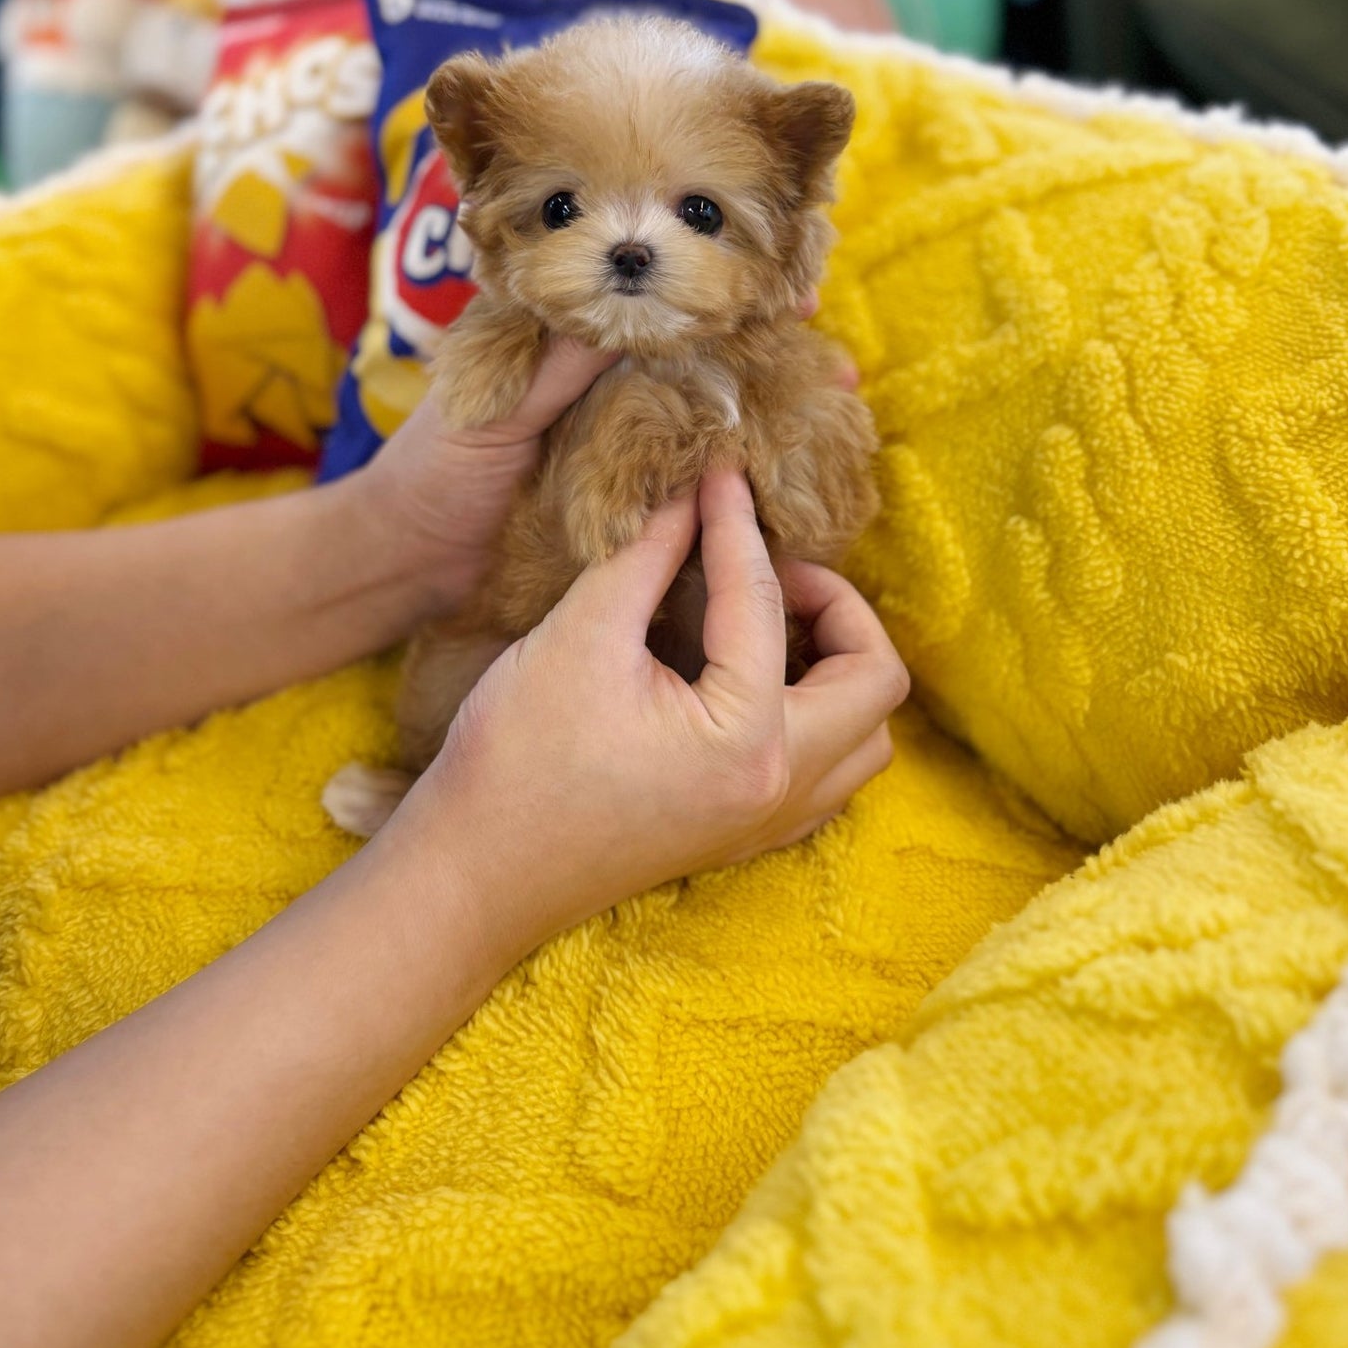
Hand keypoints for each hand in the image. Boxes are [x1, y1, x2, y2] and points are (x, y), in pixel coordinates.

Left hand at [347, 294, 853, 625]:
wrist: (404, 558)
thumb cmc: (431, 471)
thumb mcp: (493, 404)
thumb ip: (553, 365)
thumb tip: (623, 300)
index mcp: (569, 345)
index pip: (659, 305)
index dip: (724, 297)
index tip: (788, 294)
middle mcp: (604, 386)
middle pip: (702, 357)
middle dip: (770, 353)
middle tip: (839, 363)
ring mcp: (619, 443)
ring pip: (707, 413)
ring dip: (769, 404)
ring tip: (837, 398)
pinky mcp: (624, 499)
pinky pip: (689, 476)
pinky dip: (739, 467)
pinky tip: (786, 467)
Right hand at [397, 469, 908, 962]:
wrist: (472, 874)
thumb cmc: (516, 758)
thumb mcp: (580, 636)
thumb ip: (647, 555)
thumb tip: (691, 491)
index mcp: (746, 739)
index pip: (764, 603)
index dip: (736, 523)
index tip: (718, 472)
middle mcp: (777, 788)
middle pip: (875, 679)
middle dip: (833, 605)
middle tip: (765, 567)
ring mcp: (765, 822)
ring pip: (865, 736)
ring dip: (839, 668)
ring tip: (769, 622)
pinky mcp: (742, 836)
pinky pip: (827, 773)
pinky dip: (817, 717)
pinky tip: (752, 679)